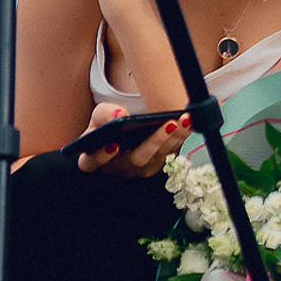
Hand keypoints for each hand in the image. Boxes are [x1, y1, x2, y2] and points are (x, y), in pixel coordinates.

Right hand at [74, 103, 190, 177]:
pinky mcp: (159, 162)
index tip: (113, 145)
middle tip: (169, 124)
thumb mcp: (101, 116)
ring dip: (175, 136)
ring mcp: (142, 167)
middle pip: (137, 159)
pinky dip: (182, 135)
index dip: (101, 156)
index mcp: (94, 157)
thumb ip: (104, 113)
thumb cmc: (109, 125)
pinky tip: (188, 121)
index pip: (92, 162)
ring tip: (184, 119)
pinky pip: (173, 150)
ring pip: (160, 155)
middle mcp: (119, 167)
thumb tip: (119, 115)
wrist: (126, 130)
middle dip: (154, 142)